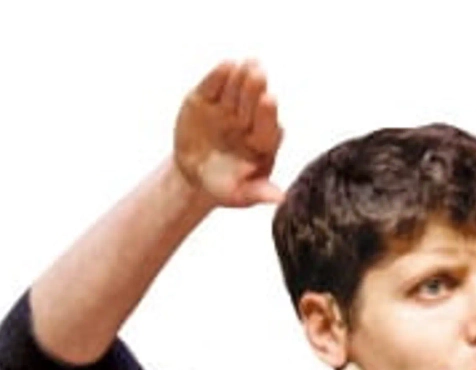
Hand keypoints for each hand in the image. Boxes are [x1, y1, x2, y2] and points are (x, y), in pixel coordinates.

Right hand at [173, 60, 283, 206]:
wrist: (195, 174)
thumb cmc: (224, 187)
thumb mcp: (238, 195)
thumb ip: (257, 193)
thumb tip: (281, 198)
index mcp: (264, 142)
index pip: (267, 126)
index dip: (267, 113)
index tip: (269, 99)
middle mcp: (250, 120)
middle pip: (253, 102)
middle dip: (254, 89)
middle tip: (257, 74)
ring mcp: (229, 107)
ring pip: (236, 89)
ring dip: (239, 77)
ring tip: (242, 65)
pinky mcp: (208, 98)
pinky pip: (214, 85)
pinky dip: (218, 75)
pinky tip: (226, 65)